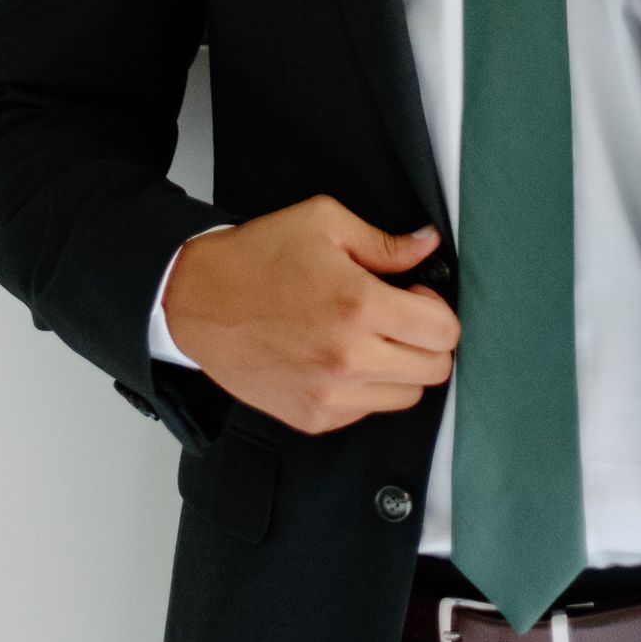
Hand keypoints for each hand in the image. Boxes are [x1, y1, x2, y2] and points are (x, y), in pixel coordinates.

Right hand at [160, 197, 458, 435]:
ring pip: (407, 396)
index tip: (414, 294)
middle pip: (434, 369)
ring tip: (368, 338)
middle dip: (426, 339)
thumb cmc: (257, 258)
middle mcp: (349, 358)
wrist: (197, 301)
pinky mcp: (312, 417)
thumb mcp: (323, 223)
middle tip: (397, 315)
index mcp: (359, 305)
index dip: (436, 307)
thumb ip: (385, 242)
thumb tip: (427, 245)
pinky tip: (340, 358)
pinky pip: (367, 411)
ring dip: (400, 368)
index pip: (443, 331)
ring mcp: (330, 395)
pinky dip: (366, 388)